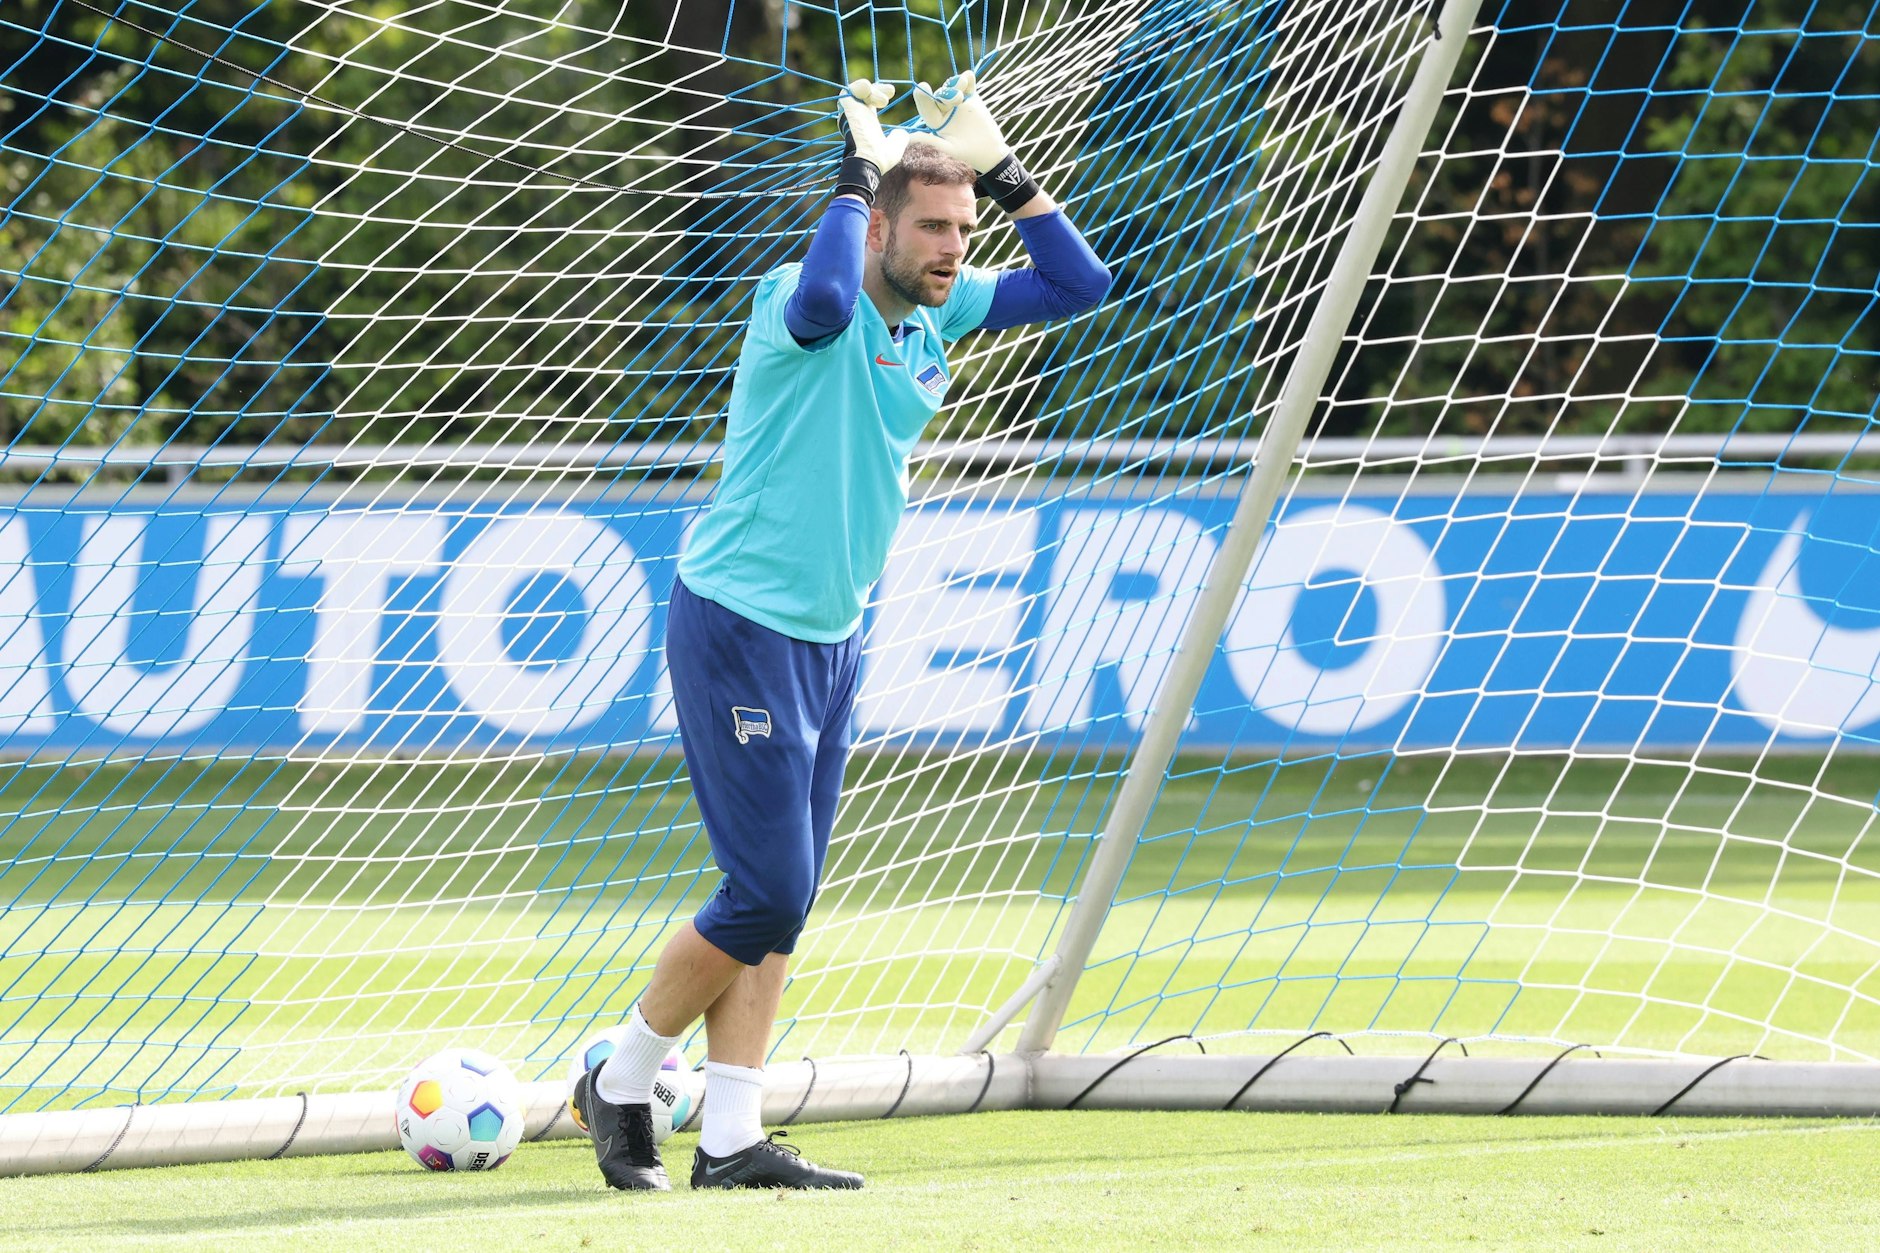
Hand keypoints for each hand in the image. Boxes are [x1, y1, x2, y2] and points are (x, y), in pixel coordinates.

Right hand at [838, 79, 907, 174]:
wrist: (872, 162)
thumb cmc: (882, 158)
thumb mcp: (896, 145)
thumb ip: (899, 137)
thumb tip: (901, 132)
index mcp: (867, 121)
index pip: (869, 100)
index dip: (879, 92)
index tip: (891, 92)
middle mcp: (858, 115)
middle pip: (863, 92)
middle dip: (878, 87)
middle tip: (891, 90)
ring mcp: (852, 112)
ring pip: (856, 89)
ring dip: (872, 89)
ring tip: (883, 101)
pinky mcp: (848, 111)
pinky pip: (847, 92)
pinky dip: (859, 87)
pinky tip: (869, 91)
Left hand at [914, 69, 1037, 213]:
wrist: (990, 153)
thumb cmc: (967, 155)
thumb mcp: (948, 149)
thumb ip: (930, 141)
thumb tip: (908, 138)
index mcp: (935, 121)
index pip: (927, 107)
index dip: (923, 97)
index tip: (923, 86)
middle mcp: (944, 110)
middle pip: (941, 95)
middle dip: (947, 93)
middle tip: (958, 98)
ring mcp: (958, 102)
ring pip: (953, 87)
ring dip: (957, 83)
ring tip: (964, 81)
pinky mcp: (971, 98)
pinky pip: (968, 86)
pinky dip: (968, 80)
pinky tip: (969, 76)